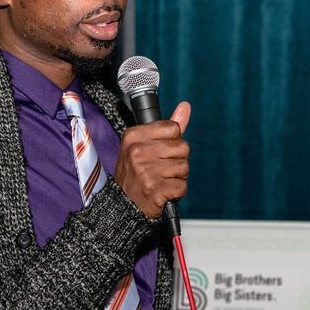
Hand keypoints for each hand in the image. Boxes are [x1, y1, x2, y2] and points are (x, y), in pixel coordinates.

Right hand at [114, 101, 191, 217]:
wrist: (123, 203)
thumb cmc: (136, 171)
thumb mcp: (145, 144)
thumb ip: (168, 126)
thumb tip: (185, 106)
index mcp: (134, 135)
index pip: (173, 128)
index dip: (172, 141)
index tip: (159, 151)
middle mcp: (137, 151)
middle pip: (182, 147)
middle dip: (177, 160)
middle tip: (160, 168)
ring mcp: (145, 171)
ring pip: (184, 167)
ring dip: (177, 176)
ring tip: (161, 180)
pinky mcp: (154, 189)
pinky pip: (182, 186)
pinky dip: (176, 191)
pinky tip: (163, 191)